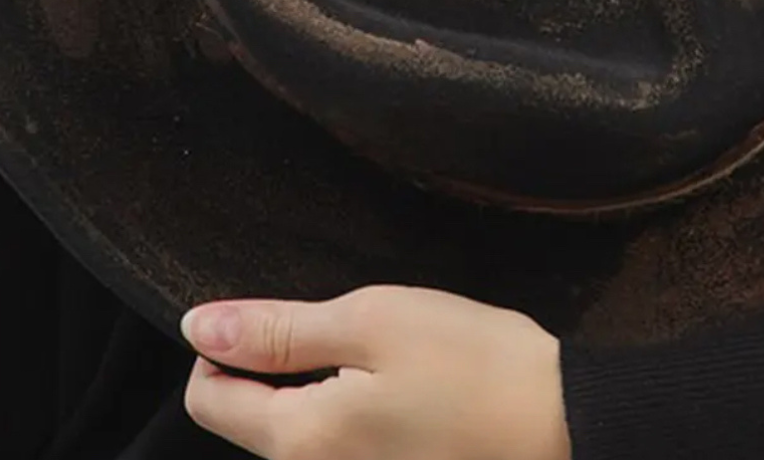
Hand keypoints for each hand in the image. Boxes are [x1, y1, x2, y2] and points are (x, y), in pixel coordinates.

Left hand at [180, 284, 571, 459]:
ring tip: (382, 360)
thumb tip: (200, 325)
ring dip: (318, 389)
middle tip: (347, 331)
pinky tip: (403, 390)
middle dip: (277, 365)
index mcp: (301, 441)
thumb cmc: (472, 365)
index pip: (208, 398)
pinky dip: (352, 412)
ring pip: (296, 433)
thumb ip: (279, 329)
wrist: (563, 423)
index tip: (281, 315)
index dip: (227, 343)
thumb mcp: (371, 321)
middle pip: (251, 419)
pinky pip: (338, 448)